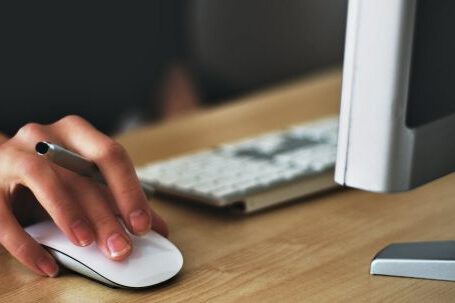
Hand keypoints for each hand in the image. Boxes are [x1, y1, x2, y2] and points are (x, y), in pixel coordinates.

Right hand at [0, 115, 166, 276]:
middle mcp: (44, 137)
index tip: (142, 225)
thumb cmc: (51, 173)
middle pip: (81, 174)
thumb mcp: (84, 179)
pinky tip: (47, 264)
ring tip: (87, 243)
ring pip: (44, 180)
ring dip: (69, 214)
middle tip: (121, 247)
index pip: (110, 155)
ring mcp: (12, 157)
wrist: (0, 167)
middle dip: (105, 214)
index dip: (129, 190)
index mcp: (76, 132)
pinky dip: (26, 244)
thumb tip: (156, 227)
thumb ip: (118, 199)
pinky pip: (3, 216)